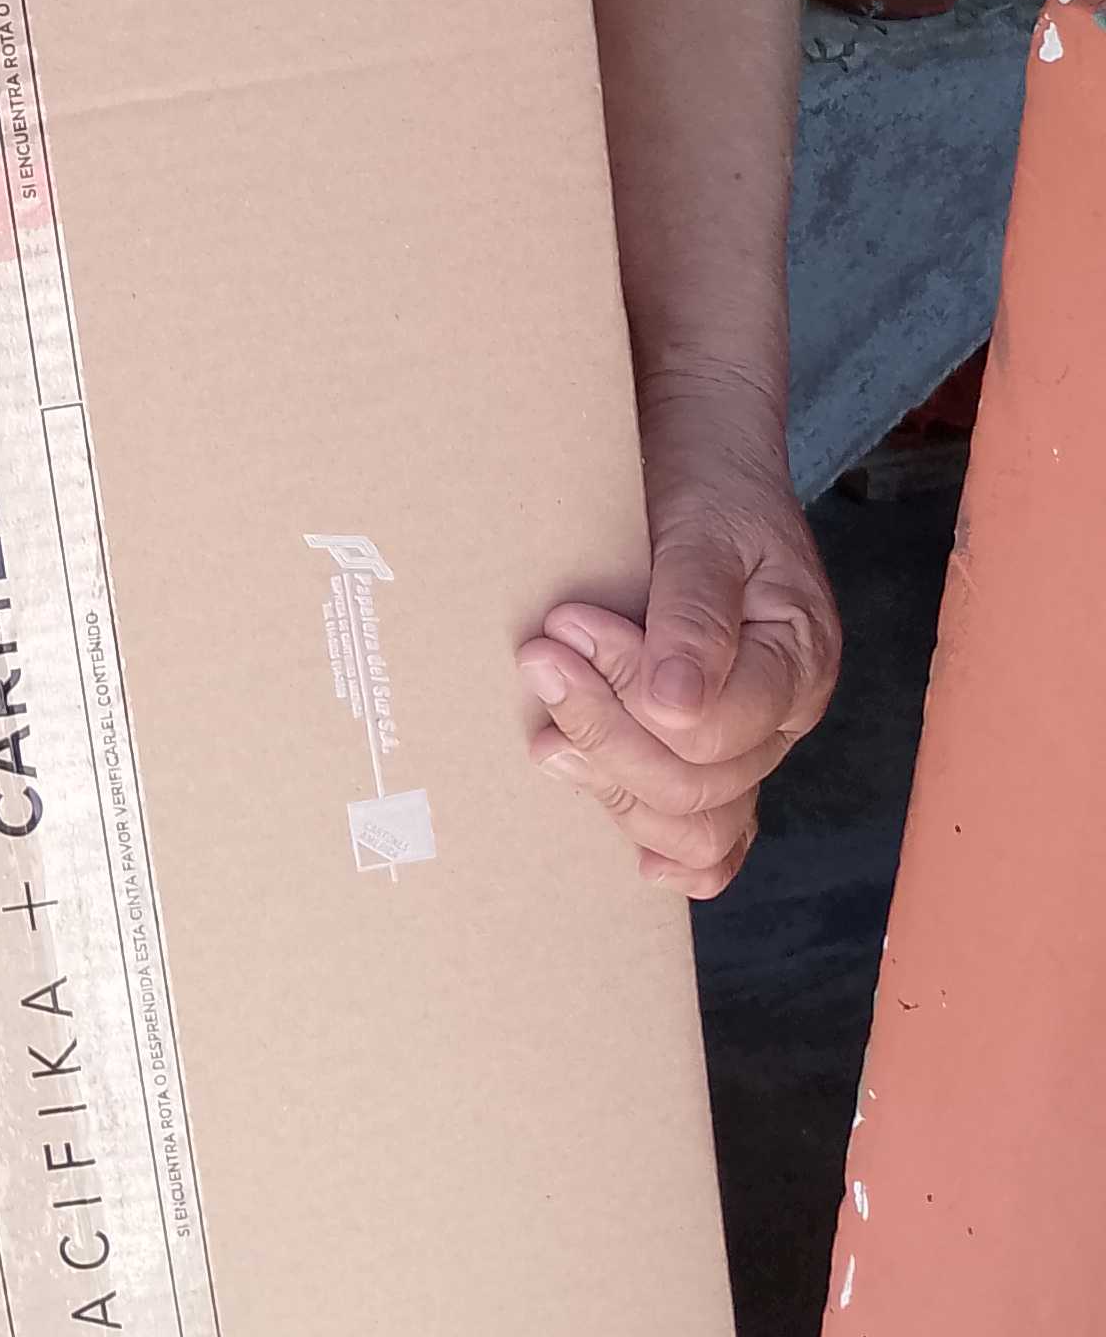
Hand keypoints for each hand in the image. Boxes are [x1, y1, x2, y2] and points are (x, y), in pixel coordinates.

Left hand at [517, 381, 840, 895]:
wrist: (709, 469)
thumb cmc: (712, 493)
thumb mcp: (707, 530)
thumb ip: (693, 615)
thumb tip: (674, 706)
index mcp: (798, 658)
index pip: (712, 725)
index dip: (628, 688)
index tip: (566, 626)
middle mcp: (784, 715)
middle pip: (697, 779)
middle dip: (604, 729)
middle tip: (539, 662)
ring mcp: (753, 741)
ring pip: (694, 816)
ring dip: (611, 779)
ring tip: (545, 737)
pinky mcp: (716, 750)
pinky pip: (714, 830)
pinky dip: (679, 850)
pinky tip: (645, 866)